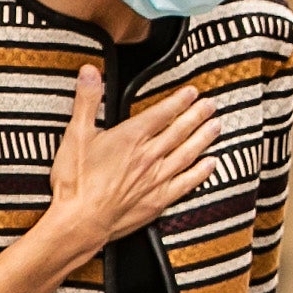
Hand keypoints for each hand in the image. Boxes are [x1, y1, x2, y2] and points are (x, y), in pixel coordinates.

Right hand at [42, 64, 222, 252]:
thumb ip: (87, 100)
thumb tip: (90, 71)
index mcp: (130, 138)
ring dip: (203, 139)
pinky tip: (211, 164)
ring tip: (216, 126)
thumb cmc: (76, 181)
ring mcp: (156, 179)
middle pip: (180, 131)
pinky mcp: (158, 201)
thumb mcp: (76, 134)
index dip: (179, 101)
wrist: (80, 221)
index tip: (193, 93)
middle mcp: (149, 156)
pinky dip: (200, 172)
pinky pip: (186, 183)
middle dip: (197, 116)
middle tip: (212, 105)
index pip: (161, 114)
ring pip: (187, 154)